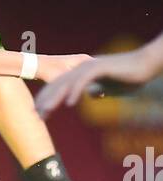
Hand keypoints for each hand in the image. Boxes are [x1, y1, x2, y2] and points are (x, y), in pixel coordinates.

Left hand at [36, 51, 151, 115]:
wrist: (145, 65)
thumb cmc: (130, 77)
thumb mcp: (111, 88)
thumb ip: (99, 90)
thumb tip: (91, 94)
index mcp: (82, 73)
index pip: (60, 86)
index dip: (48, 99)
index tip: (39, 113)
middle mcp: (83, 68)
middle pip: (59, 85)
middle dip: (45, 100)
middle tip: (35, 115)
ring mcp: (90, 67)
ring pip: (67, 83)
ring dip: (55, 99)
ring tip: (45, 112)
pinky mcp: (100, 68)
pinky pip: (84, 81)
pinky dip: (76, 91)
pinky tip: (70, 104)